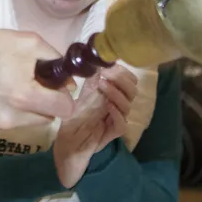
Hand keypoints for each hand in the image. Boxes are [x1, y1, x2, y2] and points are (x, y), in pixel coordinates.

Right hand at [0, 26, 80, 133]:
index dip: (64, 96)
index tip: (56, 87)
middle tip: (30, 83)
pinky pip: (12, 124)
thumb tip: (69, 84)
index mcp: (24, 96)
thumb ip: (55, 60)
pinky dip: (11, 112)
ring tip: (12, 88)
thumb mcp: (28, 42)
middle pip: (48, 117)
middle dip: (45, 102)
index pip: (64, 109)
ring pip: (31, 122)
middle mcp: (12, 117)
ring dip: (29, 108)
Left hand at [51, 65, 135, 187]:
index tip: (110, 65)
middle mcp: (118, 106)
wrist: (69, 140)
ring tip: (102, 85)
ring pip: (128, 105)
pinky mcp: (114, 133)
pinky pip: (122, 123)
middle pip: (132, 91)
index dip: (123, 72)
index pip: (130, 81)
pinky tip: (107, 105)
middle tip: (107, 73)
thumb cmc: (77, 117)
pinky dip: (117, 113)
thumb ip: (93, 79)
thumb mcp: (84, 93)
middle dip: (121, 79)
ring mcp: (117, 119)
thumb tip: (98, 60)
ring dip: (116, 92)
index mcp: (114, 95)